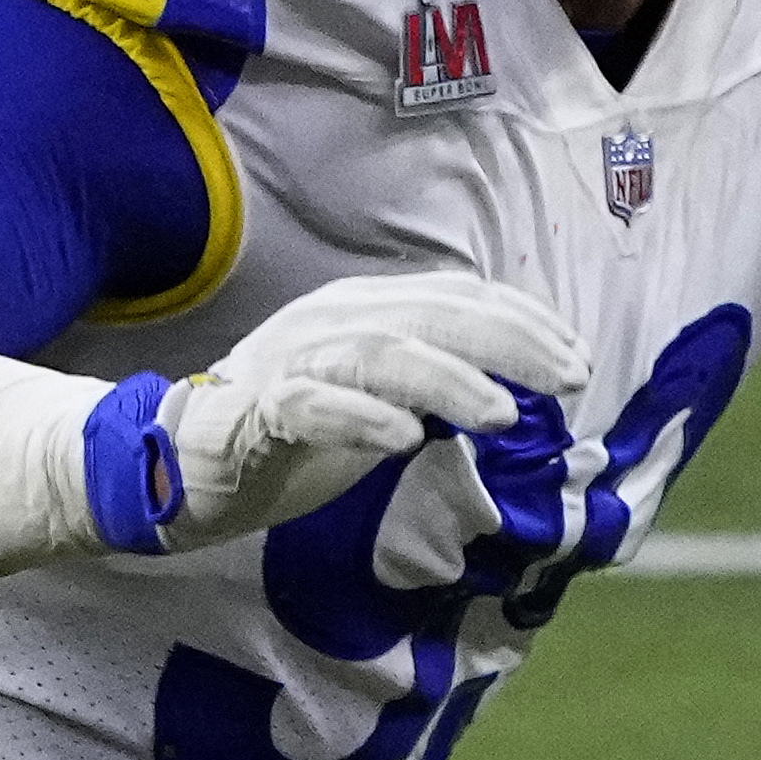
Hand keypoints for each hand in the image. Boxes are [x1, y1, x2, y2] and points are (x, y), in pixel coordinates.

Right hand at [148, 270, 590, 550]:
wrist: (183, 463)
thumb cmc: (293, 433)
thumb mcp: (381, 398)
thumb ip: (437, 382)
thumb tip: (520, 388)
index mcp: (366, 308)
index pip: (459, 297)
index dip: (524, 322)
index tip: (577, 357)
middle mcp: (332, 319)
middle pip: (434, 315)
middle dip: (511, 345)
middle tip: (571, 380)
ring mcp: (292, 360)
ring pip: (382, 353)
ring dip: (450, 382)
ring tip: (506, 415)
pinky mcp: (256, 410)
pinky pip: (310, 405)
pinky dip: (361, 418)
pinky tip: (405, 439)